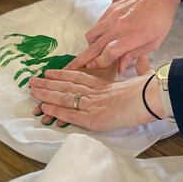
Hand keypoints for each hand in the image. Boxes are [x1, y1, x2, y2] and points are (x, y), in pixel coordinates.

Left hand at [29, 70, 164, 130]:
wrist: (151, 97)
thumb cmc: (149, 89)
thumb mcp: (141, 77)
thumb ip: (139, 70)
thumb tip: (144, 62)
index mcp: (105, 84)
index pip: (79, 77)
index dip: (63, 74)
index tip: (50, 72)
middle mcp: (95, 93)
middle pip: (67, 85)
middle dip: (48, 83)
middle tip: (32, 80)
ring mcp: (93, 105)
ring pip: (64, 97)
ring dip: (46, 94)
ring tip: (32, 90)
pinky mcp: (93, 119)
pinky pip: (70, 114)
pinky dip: (56, 110)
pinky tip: (44, 108)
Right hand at [66, 0, 180, 72]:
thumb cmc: (161, 20)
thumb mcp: (154, 42)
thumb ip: (135, 54)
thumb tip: (119, 67)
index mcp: (132, 36)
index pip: (108, 52)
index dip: (99, 63)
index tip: (93, 68)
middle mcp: (118, 26)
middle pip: (95, 46)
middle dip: (83, 59)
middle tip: (71, 68)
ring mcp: (112, 16)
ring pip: (91, 35)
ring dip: (88, 47)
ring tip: (90, 55)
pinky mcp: (110, 9)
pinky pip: (97, 25)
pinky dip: (95, 35)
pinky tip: (100, 41)